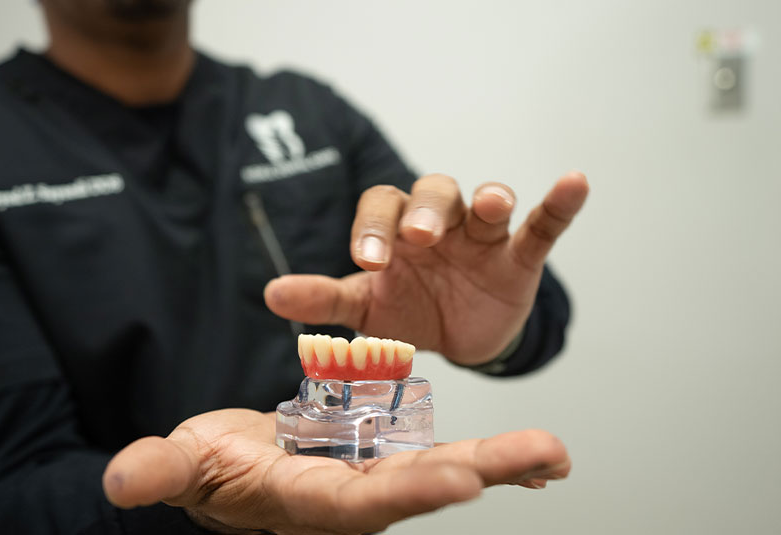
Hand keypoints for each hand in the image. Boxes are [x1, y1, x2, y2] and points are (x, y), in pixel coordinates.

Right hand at [103, 409, 569, 534]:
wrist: (236, 469)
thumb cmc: (212, 469)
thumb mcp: (185, 462)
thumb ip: (162, 471)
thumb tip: (119, 479)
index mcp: (312, 501)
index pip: (364, 502)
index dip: (408, 493)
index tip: (458, 481)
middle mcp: (356, 497)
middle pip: (424, 484)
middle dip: (485, 471)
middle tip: (549, 454)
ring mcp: (376, 479)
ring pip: (441, 471)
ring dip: (501, 465)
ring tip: (555, 455)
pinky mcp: (385, 460)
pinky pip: (440, 460)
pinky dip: (489, 462)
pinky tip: (535, 463)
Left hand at [264, 172, 588, 364]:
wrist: (459, 339)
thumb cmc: (410, 312)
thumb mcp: (366, 310)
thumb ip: (324, 297)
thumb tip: (271, 292)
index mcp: (397, 234)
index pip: (382, 210)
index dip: (374, 229)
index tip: (368, 261)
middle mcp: (440, 226)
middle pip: (433, 192)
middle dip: (428, 211)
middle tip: (420, 239)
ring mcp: (481, 238)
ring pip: (485, 203)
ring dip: (489, 200)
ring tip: (492, 205)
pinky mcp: (519, 257)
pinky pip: (542, 224)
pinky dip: (559, 204)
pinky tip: (575, 182)